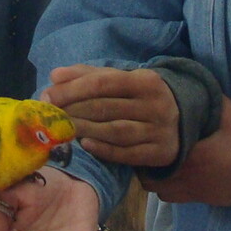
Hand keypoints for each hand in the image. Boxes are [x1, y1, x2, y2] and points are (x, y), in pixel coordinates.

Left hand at [42, 64, 178, 167]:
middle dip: (74, 110)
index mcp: (145, 81)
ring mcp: (159, 131)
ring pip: (116, 131)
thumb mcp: (121, 80)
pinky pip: (127, 154)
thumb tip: (55, 76)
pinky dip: (104, 150)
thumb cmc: (140, 97)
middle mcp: (156, 105)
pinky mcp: (159, 153)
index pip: (103, 83)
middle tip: (52, 115)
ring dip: (86, 130)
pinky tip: (86, 145)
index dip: (73, 89)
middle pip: (107, 107)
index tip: (49, 95)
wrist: (180, 121)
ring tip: (65, 129)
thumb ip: (87, 76)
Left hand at [139, 97, 230, 205]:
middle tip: (149, 149)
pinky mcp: (213, 201)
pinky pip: (183, 199)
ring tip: (165, 161)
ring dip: (161, 180)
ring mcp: (201, 194)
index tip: (142, 137)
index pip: (151, 160)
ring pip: (166, 194)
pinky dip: (177, 188)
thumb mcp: (229, 113)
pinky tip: (186, 170)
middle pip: (152, 182)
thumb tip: (187, 82)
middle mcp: (191, 181)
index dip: (142, 150)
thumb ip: (206, 99)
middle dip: (147, 167)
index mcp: (191, 158)